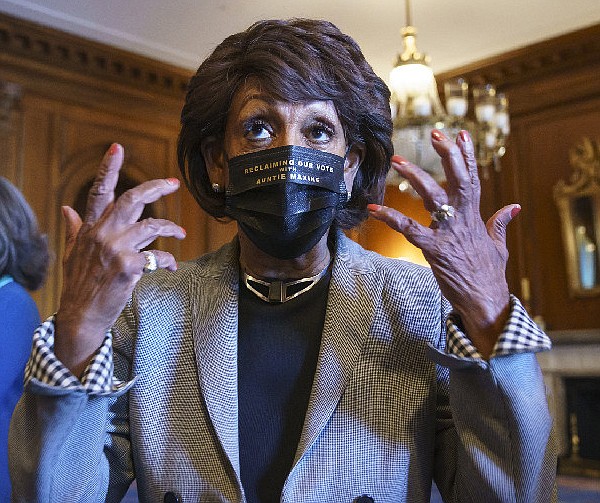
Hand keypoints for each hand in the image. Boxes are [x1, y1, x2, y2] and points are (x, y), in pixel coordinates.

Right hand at [54, 143, 185, 375]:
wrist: (81, 315)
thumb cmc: (79, 283)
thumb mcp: (72, 252)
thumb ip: (75, 228)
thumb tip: (68, 208)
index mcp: (90, 227)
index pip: (100, 192)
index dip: (109, 168)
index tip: (118, 148)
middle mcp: (102, 233)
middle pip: (133, 200)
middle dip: (156, 188)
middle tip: (173, 184)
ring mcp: (115, 249)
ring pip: (152, 226)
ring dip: (170, 228)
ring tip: (180, 233)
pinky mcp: (127, 266)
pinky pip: (157, 256)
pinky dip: (168, 260)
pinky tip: (172, 265)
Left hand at [368, 130, 518, 357]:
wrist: (486, 301)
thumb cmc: (489, 274)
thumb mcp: (499, 246)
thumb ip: (501, 223)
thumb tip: (513, 207)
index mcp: (475, 217)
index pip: (472, 180)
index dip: (467, 156)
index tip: (461, 135)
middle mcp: (463, 220)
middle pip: (458, 181)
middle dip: (449, 155)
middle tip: (436, 134)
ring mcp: (449, 234)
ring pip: (433, 198)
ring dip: (416, 176)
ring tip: (399, 160)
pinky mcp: (434, 250)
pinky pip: (408, 229)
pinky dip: (390, 218)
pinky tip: (374, 208)